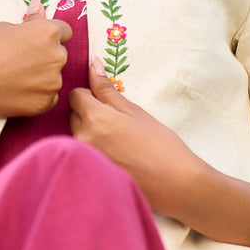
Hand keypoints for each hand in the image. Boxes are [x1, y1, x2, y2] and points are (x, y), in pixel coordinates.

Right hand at [0, 0, 71, 118]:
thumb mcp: (4, 27)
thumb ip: (30, 22)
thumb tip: (40, 6)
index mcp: (48, 32)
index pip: (64, 31)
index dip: (48, 36)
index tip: (34, 42)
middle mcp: (57, 56)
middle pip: (59, 54)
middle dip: (45, 56)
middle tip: (18, 61)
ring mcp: (52, 83)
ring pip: (53, 77)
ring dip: (41, 77)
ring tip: (13, 78)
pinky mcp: (44, 104)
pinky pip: (48, 97)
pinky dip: (36, 95)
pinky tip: (16, 92)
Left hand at [68, 56, 202, 218]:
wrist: (175, 184)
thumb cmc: (159, 144)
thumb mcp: (134, 111)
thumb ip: (107, 89)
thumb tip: (93, 64)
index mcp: (94, 118)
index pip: (75, 96)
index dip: (91, 94)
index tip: (108, 102)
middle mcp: (82, 138)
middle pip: (74, 115)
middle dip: (90, 114)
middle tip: (117, 123)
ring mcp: (83, 158)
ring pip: (78, 135)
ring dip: (92, 133)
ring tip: (119, 142)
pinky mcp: (88, 173)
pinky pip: (83, 153)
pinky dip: (94, 150)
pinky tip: (116, 157)